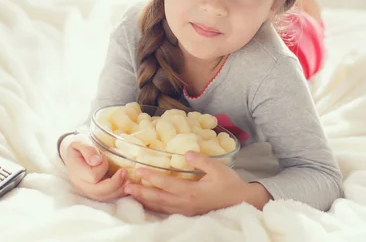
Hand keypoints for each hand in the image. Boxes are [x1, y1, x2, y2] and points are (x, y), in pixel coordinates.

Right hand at [60, 132, 127, 200]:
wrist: (75, 152)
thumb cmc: (80, 145)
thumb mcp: (80, 141)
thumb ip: (87, 149)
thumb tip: (96, 161)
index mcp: (77, 171)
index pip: (92, 176)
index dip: (102, 167)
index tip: (106, 157)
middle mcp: (81, 184)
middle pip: (99, 191)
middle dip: (115, 183)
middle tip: (125, 172)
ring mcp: (87, 190)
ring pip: (103, 197)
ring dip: (118, 190)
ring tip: (129, 180)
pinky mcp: (95, 192)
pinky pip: (106, 197)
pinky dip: (118, 192)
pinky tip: (126, 185)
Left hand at [124, 151, 271, 215]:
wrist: (242, 202)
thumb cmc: (230, 184)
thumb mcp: (218, 168)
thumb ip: (200, 161)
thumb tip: (185, 153)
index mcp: (191, 192)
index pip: (166, 184)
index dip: (151, 177)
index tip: (138, 170)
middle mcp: (185, 203)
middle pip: (158, 199)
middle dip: (140, 192)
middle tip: (124, 186)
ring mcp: (186, 210)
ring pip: (160, 206)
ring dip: (144, 200)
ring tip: (131, 194)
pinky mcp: (188, 213)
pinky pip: (166, 210)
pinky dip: (154, 206)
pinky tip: (147, 202)